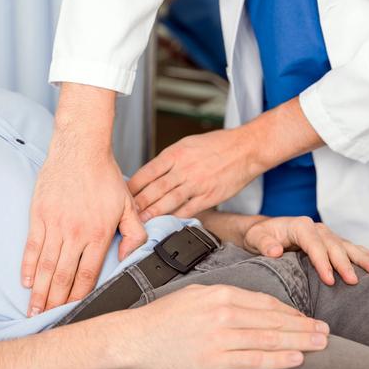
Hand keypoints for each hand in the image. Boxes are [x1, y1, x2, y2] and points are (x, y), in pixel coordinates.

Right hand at [22, 84, 146, 315]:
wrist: (81, 148)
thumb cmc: (105, 176)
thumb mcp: (129, 205)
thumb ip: (135, 233)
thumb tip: (128, 257)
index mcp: (99, 233)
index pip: (88, 274)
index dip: (79, 296)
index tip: (74, 311)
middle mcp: (76, 233)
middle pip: (63, 275)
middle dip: (56, 301)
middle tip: (48, 320)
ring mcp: (55, 224)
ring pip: (45, 265)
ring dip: (40, 290)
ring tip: (34, 309)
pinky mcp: (40, 214)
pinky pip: (32, 246)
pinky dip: (28, 265)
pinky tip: (27, 281)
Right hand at [121, 284, 329, 368]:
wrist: (134, 337)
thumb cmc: (163, 318)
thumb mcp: (194, 295)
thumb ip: (223, 298)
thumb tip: (251, 304)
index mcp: (219, 293)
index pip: (265, 302)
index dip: (290, 312)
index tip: (306, 319)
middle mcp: (223, 311)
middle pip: (273, 319)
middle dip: (303, 326)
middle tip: (326, 331)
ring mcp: (219, 336)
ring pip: (269, 337)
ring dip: (299, 341)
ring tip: (321, 343)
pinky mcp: (214, 359)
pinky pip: (253, 359)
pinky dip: (278, 359)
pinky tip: (296, 359)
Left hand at [128, 127, 259, 219]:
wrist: (246, 148)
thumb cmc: (218, 145)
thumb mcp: (188, 144)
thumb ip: (169, 160)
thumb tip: (151, 175)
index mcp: (176, 154)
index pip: (147, 172)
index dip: (132, 186)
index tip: (122, 194)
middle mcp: (184, 169)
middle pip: (154, 190)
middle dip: (137, 204)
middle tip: (125, 214)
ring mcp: (196, 184)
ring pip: (168, 202)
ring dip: (152, 214)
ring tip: (140, 222)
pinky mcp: (209, 197)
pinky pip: (188, 210)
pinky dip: (175, 217)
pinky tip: (166, 223)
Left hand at [243, 216, 368, 284]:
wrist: (263, 230)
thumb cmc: (259, 236)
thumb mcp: (255, 238)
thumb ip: (264, 244)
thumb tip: (275, 250)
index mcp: (299, 226)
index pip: (314, 244)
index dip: (322, 261)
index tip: (329, 280)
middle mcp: (316, 228)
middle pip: (334, 245)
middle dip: (345, 263)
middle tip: (353, 281)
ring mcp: (326, 235)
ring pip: (347, 246)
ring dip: (363, 257)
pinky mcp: (331, 242)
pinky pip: (351, 248)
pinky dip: (366, 254)